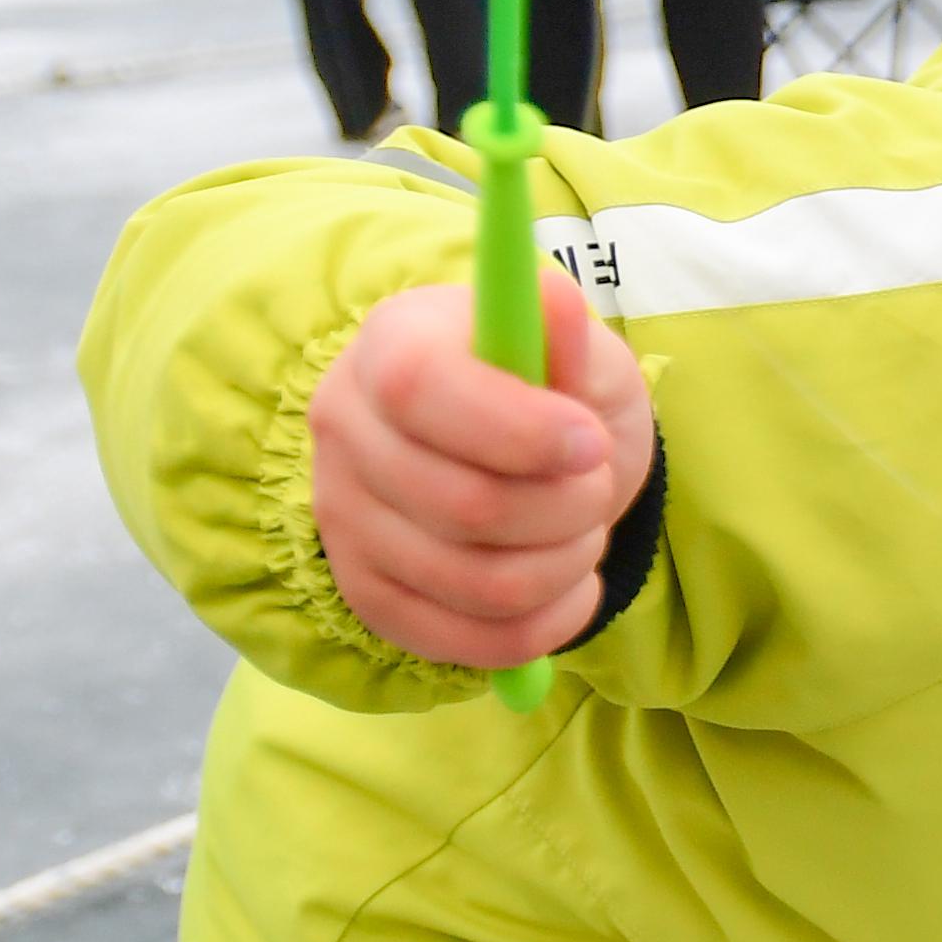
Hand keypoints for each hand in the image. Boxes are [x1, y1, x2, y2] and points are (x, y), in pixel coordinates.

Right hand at [308, 275, 655, 669]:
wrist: (513, 455)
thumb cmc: (550, 391)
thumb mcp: (579, 352)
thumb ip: (569, 338)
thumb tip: (555, 298)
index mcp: (390, 345)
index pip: (421, 392)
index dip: (518, 431)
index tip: (591, 443)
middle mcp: (344, 428)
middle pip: (462, 505)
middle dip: (568, 509)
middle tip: (598, 487)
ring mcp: (344, 518)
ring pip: (474, 584)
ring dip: (564, 568)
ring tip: (584, 532)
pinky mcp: (367, 594)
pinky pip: (464, 644)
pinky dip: (542, 628)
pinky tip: (569, 588)